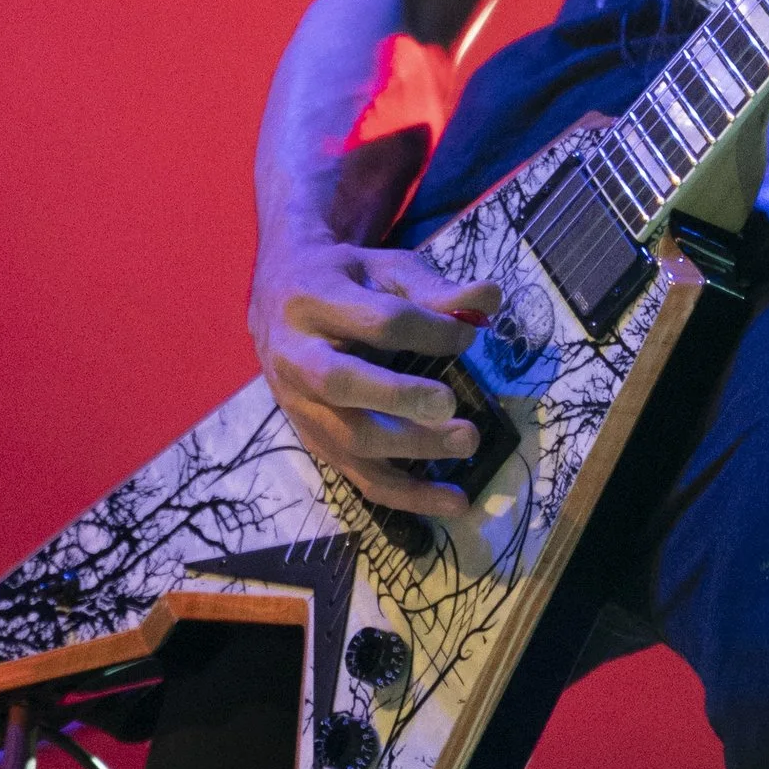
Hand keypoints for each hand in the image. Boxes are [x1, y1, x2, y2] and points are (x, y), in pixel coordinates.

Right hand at [251, 230, 499, 513]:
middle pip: (341, 384)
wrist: (278, 299)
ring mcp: (299, 406)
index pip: (375, 322)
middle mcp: (294, 357)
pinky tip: (453, 500)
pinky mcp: (314, 441)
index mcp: (312, 301)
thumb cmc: (341, 280)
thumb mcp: (381, 269)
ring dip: (412, 448)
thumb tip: (490, 298)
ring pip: (349, 438)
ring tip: (467, 442)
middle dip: (398, 397)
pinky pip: (359, 476)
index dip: (429, 330)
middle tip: (450, 403)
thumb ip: (432, 287)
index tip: (469, 334)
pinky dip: (408, 494)